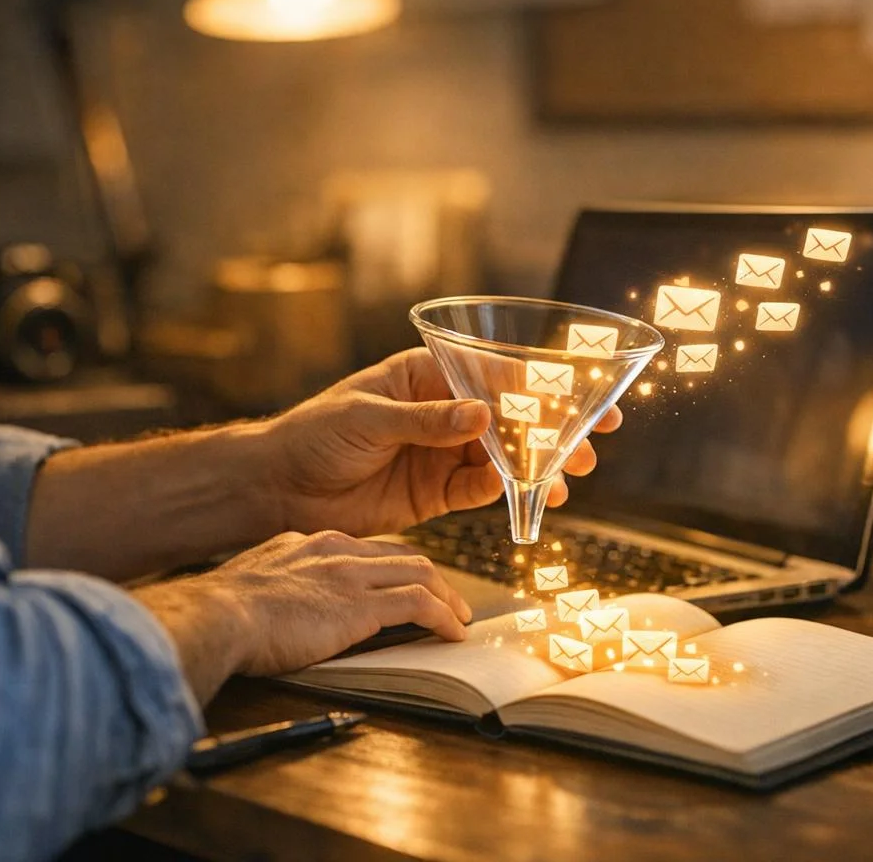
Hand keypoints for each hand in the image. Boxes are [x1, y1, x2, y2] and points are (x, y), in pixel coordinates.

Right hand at [136, 531, 470, 692]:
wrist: (218, 614)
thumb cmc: (223, 613)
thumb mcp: (253, 586)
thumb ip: (276, 589)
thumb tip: (280, 612)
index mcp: (308, 544)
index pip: (365, 550)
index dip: (391, 568)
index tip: (403, 586)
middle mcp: (335, 549)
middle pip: (401, 556)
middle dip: (431, 577)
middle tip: (448, 601)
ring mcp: (350, 574)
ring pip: (420, 573)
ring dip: (446, 597)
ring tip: (459, 619)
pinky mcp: (361, 604)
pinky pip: (419, 604)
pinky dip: (442, 618)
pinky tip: (451, 634)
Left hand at [259, 348, 622, 537]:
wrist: (279, 489)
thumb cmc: (313, 434)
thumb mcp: (368, 417)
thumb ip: (427, 421)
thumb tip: (482, 417)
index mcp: (426, 375)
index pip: (492, 375)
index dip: (539, 386)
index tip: (579, 396)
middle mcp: (441, 412)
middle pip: (509, 418)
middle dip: (554, 430)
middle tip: (594, 444)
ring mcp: (441, 453)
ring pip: (504, 458)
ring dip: (539, 467)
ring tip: (569, 480)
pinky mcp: (435, 493)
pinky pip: (481, 491)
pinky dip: (508, 494)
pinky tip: (531, 497)